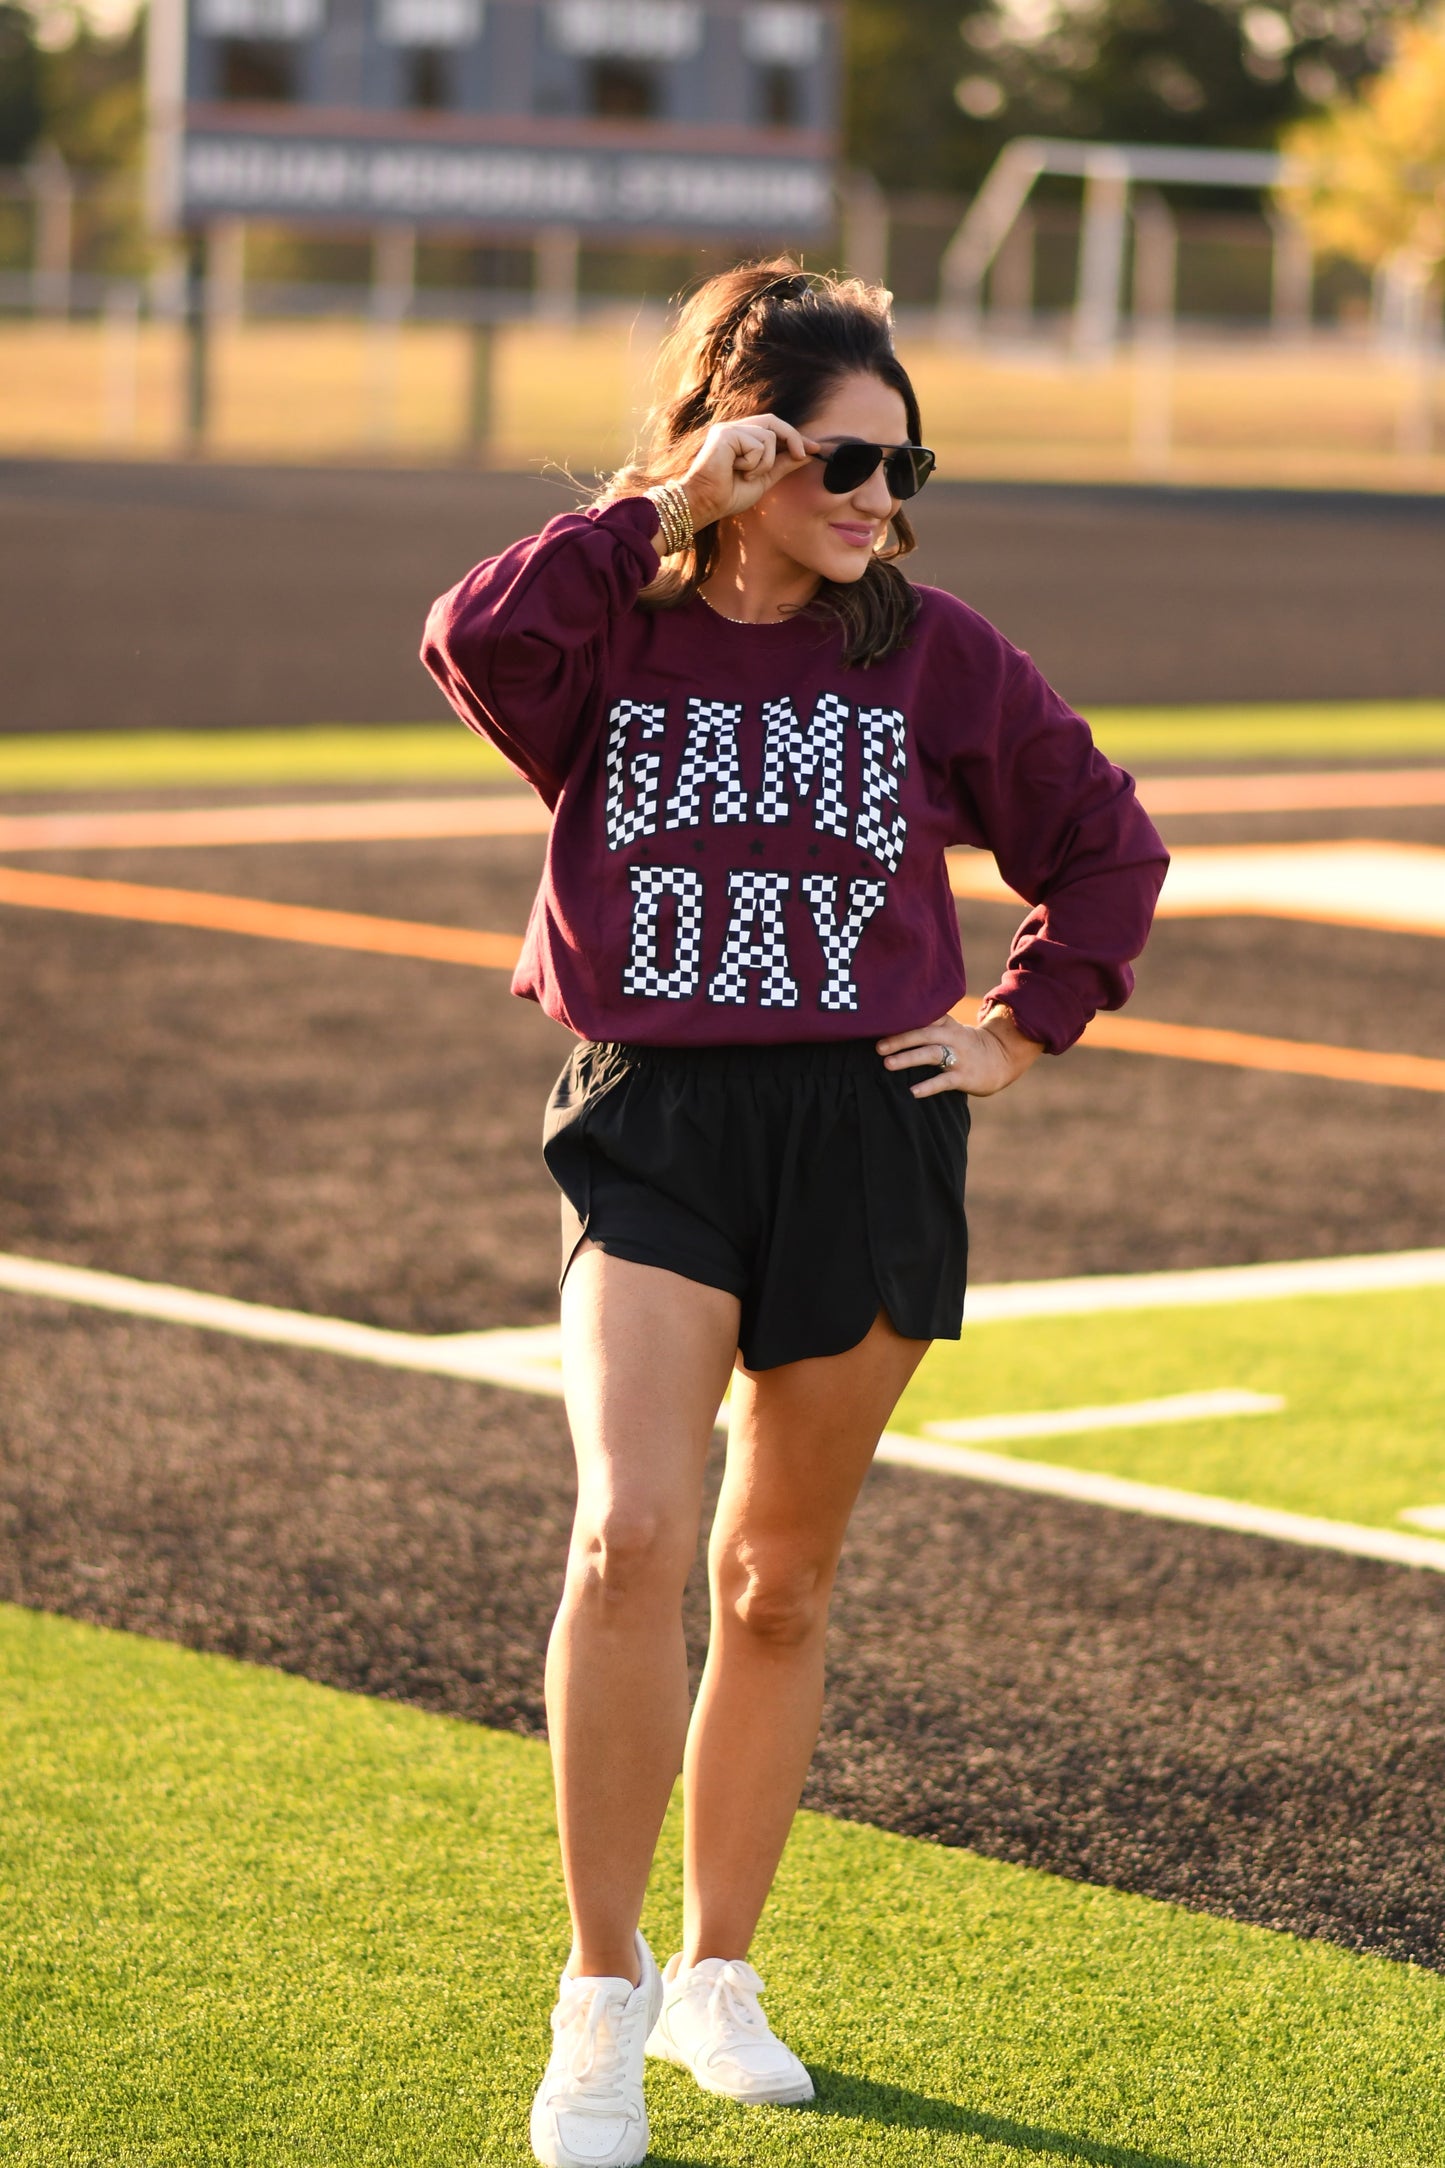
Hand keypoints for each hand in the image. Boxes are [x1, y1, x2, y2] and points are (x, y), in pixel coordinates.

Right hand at [678, 413, 818, 527]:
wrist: (706, 504)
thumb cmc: (728, 495)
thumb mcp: (764, 479)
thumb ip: (783, 464)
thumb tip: (807, 455)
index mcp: (742, 438)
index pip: (774, 429)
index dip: (796, 437)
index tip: (815, 449)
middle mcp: (735, 429)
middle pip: (774, 422)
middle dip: (794, 438)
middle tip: (804, 455)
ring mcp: (729, 429)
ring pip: (768, 437)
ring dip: (765, 463)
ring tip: (746, 475)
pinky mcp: (726, 433)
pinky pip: (757, 445)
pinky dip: (753, 463)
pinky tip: (737, 470)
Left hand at [877, 1007, 1043, 1098]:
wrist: (1001, 1058)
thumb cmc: (965, 1044)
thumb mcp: (950, 1029)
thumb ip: (928, 1025)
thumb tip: (891, 1026)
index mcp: (946, 1024)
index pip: (923, 1017)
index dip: (903, 1019)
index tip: (881, 1021)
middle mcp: (952, 1037)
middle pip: (924, 1034)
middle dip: (900, 1039)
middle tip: (878, 1047)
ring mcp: (959, 1057)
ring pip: (931, 1054)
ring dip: (909, 1058)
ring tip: (888, 1064)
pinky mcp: (964, 1076)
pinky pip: (943, 1081)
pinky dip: (927, 1086)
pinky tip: (912, 1092)